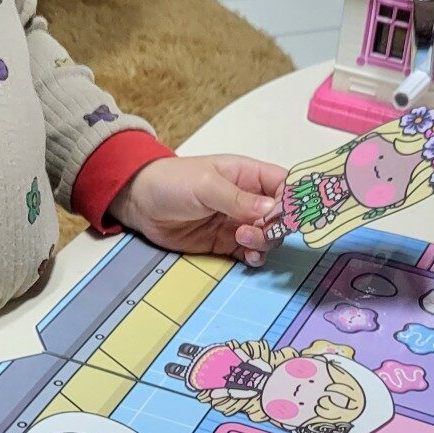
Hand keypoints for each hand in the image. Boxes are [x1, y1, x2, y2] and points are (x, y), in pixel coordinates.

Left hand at [110, 153, 286, 266]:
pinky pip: (251, 253)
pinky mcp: (226, 244)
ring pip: (269, 237)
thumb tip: (273, 211)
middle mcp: (248, 200)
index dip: (293, 200)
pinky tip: (248, 256)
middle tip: (257, 229)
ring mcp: (238, 223)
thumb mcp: (206, 185)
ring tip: (242, 239)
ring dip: (265, 242)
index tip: (288, 215)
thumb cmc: (172, 182)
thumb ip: (239, 199)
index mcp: (248, 175)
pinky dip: (256, 257)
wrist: (141, 204)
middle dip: (277, 226)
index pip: (285, 185)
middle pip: (281, 216)